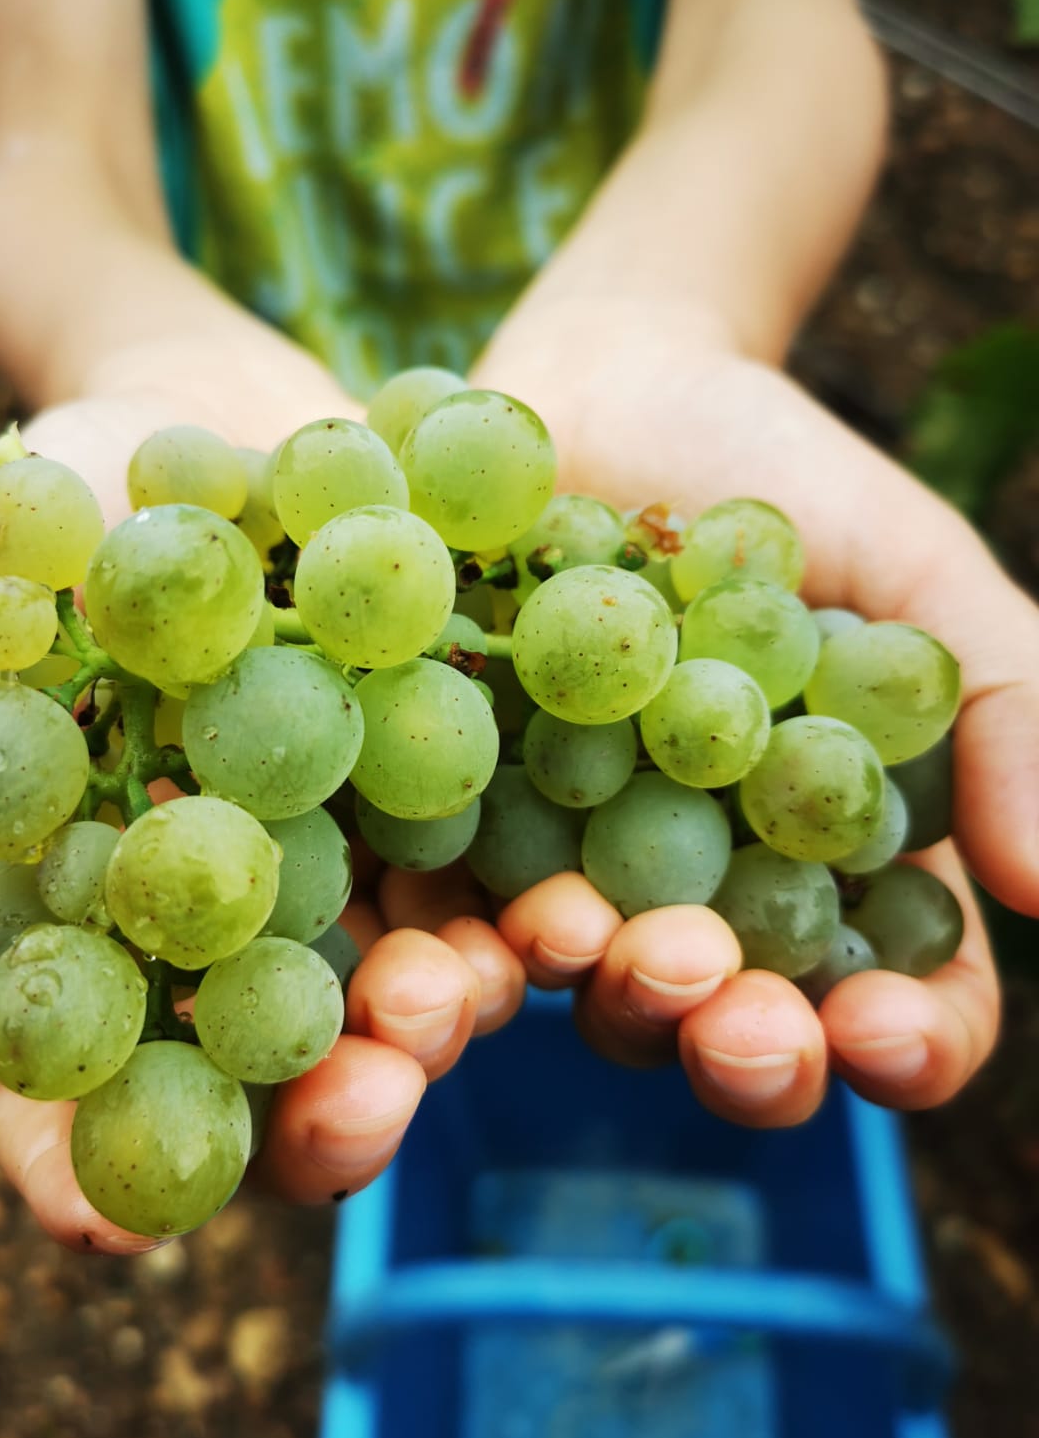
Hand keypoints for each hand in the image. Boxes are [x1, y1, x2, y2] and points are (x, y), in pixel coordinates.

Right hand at [0, 387, 522, 1247]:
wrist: (227, 404)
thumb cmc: (70, 512)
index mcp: (113, 908)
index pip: (87, 1072)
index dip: (79, 1162)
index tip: (102, 1230)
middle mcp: (249, 916)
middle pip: (271, 1070)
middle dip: (309, 1118)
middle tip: (352, 1117)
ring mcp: (364, 865)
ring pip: (399, 997)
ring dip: (432, 1030)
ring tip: (451, 1003)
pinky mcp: (465, 799)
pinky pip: (507, 882)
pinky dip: (533, 915)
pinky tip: (561, 923)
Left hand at [461, 296, 1038, 1125]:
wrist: (612, 385)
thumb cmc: (788, 478)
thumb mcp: (917, 576)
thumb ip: (1004, 713)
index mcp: (834, 865)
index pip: (897, 1004)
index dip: (904, 1043)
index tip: (881, 1031)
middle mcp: (710, 894)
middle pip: (738, 1030)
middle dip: (744, 1052)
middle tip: (732, 1018)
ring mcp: (579, 870)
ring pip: (595, 991)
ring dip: (599, 997)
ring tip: (588, 944)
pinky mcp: (460, 823)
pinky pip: (452, 910)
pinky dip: (454, 941)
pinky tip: (464, 930)